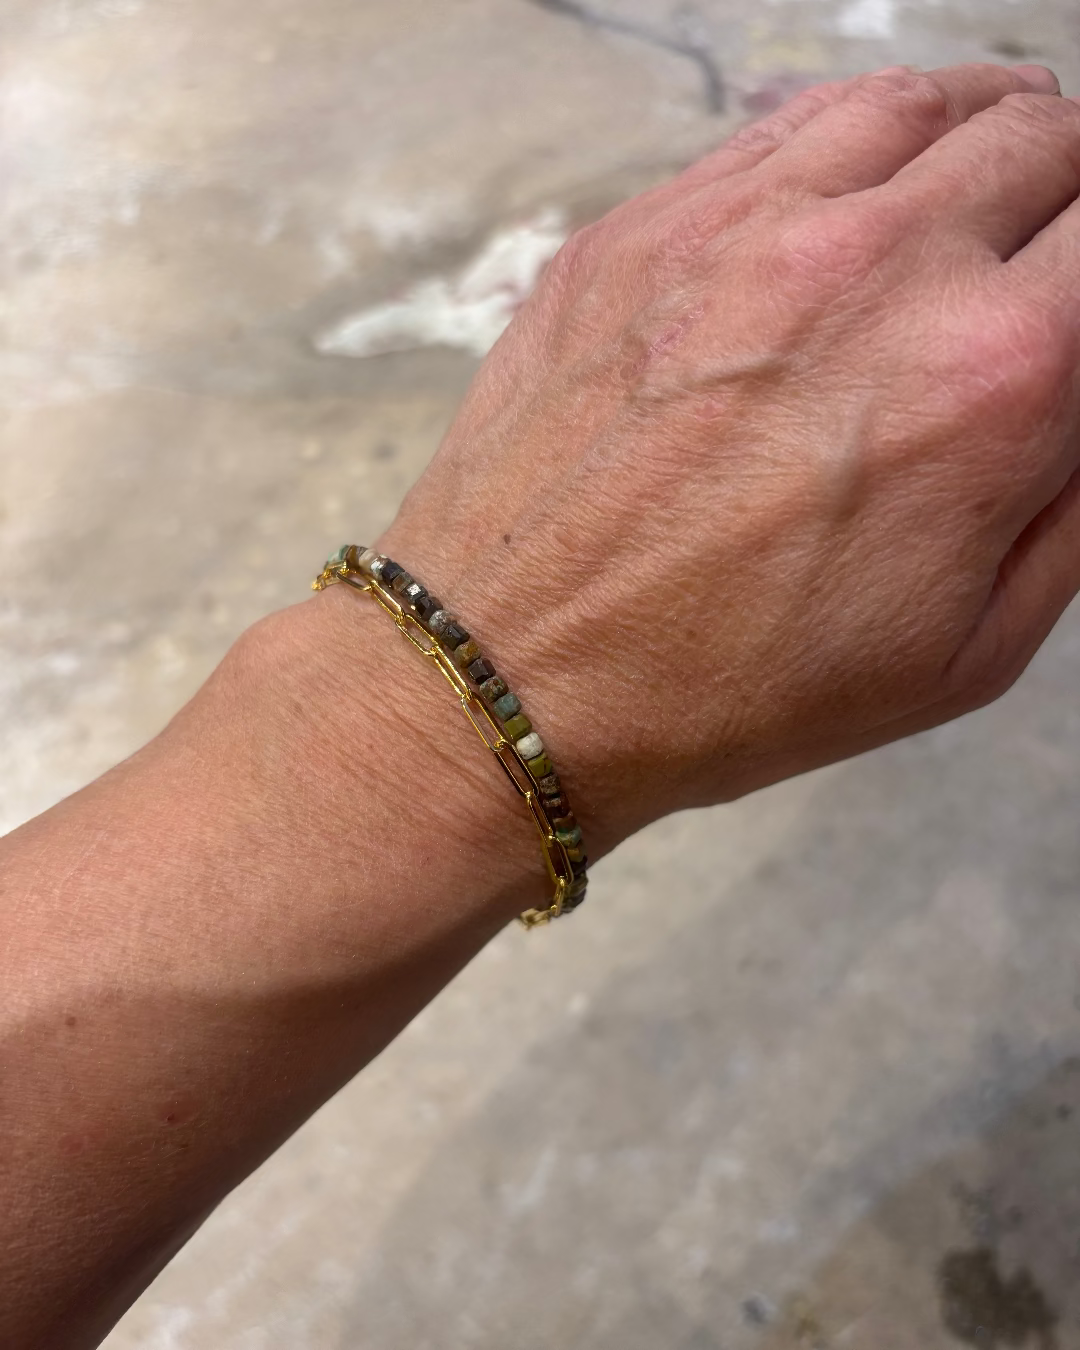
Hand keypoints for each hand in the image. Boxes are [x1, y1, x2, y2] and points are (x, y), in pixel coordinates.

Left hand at [375, 62, 1079, 847]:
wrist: (517, 675)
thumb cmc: (733, 689)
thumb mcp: (965, 654)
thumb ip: (1072, 509)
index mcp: (990, 379)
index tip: (1077, 306)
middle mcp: (878, 267)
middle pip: (1041, 142)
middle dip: (1065, 193)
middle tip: (1046, 249)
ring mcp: (746, 229)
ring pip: (918, 102)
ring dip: (977, 128)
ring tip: (980, 174)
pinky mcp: (642, 226)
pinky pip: (786, 129)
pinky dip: (854, 136)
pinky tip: (858, 178)